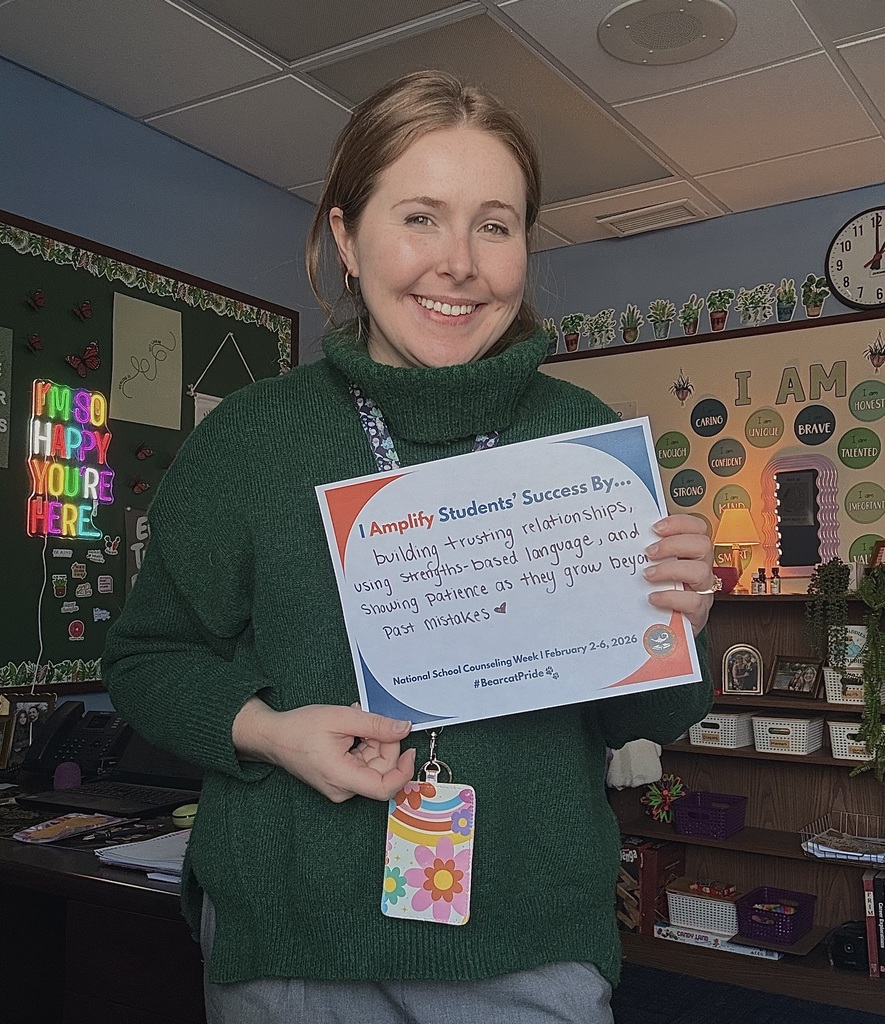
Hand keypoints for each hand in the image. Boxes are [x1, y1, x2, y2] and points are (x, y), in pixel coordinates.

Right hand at [232, 699, 415, 802]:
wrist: (273, 737)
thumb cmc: (299, 729)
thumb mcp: (341, 718)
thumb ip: (376, 724)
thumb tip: (403, 728)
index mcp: (341, 777)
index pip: (385, 787)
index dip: (403, 770)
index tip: (409, 749)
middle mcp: (342, 789)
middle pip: (381, 771)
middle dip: (384, 744)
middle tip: (371, 720)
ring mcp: (340, 786)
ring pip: (373, 766)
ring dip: (373, 742)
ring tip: (355, 723)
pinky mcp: (339, 780)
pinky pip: (362, 765)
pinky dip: (364, 746)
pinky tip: (352, 732)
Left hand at [642, 514, 714, 635]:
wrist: (663, 633)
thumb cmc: (657, 594)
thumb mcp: (654, 569)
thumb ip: (648, 553)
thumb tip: (624, 535)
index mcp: (690, 554)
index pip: (697, 528)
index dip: (679, 523)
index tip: (655, 527)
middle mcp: (700, 569)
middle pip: (703, 545)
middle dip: (674, 544)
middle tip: (649, 553)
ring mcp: (702, 591)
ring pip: (701, 572)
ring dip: (671, 569)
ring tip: (648, 575)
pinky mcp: (698, 613)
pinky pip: (693, 602)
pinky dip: (671, 597)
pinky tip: (652, 597)